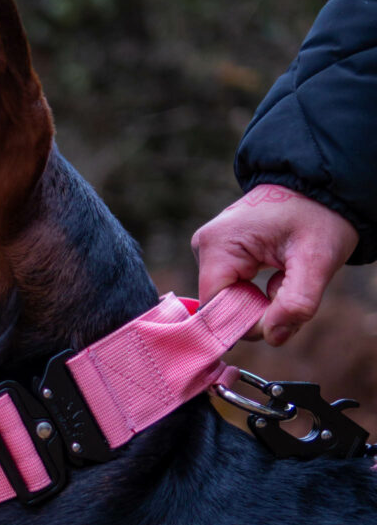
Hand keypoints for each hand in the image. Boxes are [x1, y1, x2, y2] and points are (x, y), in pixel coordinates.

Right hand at [191, 184, 358, 345]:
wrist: (321, 187)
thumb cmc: (319, 216)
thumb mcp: (318, 260)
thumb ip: (297, 303)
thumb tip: (273, 337)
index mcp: (218, 246)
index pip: (216, 309)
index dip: (247, 323)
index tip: (281, 318)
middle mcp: (204, 247)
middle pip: (221, 306)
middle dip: (258, 314)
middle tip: (292, 298)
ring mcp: (210, 249)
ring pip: (228, 301)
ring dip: (260, 304)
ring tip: (287, 282)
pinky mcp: (220, 254)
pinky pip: (232, 289)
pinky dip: (257, 294)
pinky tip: (277, 277)